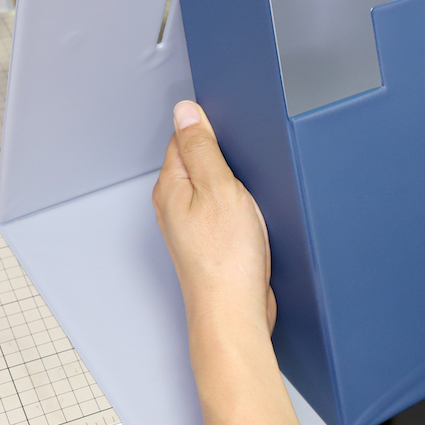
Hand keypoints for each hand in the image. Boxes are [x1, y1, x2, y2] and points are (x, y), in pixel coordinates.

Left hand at [153, 100, 276, 335]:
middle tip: (246, 161)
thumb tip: (185, 111)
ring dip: (235, 184)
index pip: (183, 138)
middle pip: (197, 161)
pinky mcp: (210, 243)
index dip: (209, 128)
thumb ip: (201, 147)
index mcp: (171, 185)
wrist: (234, 313)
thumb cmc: (226, 259)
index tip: (232, 129)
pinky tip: (254, 214)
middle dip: (224, 156)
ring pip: (213, 187)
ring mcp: (192, 226)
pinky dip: (240, 207)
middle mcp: (175, 205)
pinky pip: (224, 211)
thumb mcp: (219, 187)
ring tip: (252, 191)